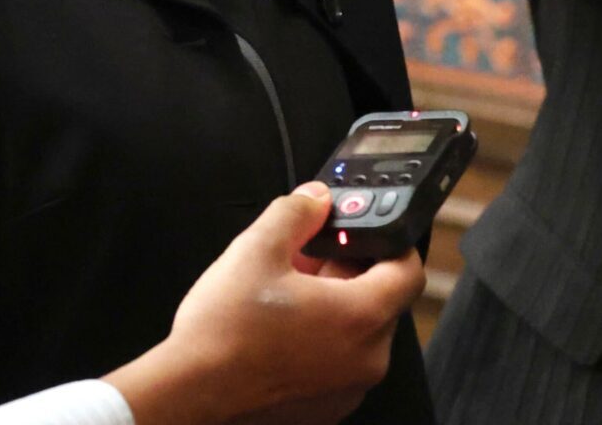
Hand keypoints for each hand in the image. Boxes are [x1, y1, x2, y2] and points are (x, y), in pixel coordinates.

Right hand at [102, 183, 425, 424]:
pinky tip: (281, 332)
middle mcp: (367, 359)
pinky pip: (339, 365)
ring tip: (288, 296)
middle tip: (311, 259)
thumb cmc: (224, 332)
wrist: (191, 395)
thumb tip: (316, 198)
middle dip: (350, 274)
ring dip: (335, 309)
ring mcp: (348, 389)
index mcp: (362, 316)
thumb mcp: (256, 250)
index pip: (410, 271)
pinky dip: (322, 344)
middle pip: (382, 302)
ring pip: (358, 335)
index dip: (392, 245)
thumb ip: (295, 213)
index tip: (367, 235)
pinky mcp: (327, 409)